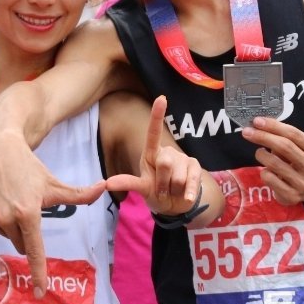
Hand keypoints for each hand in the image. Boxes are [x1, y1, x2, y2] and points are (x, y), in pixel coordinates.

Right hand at [0, 131, 105, 297]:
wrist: (0, 152)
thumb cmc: (31, 169)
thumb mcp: (54, 183)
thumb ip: (79, 194)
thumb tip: (104, 188)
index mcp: (28, 213)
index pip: (35, 249)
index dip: (38, 272)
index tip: (40, 292)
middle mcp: (6, 218)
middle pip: (22, 243)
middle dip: (27, 231)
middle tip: (27, 207)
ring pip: (7, 236)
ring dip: (11, 224)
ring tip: (12, 199)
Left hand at [106, 95, 201, 215]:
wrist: (176, 205)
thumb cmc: (156, 191)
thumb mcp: (142, 188)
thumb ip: (131, 183)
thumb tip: (108, 183)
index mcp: (152, 152)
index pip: (153, 132)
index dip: (157, 115)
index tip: (161, 98)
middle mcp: (169, 152)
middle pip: (165, 162)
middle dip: (162, 182)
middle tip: (162, 189)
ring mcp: (183, 159)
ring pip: (177, 177)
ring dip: (172, 190)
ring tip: (172, 191)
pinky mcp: (195, 169)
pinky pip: (189, 182)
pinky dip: (187, 193)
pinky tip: (186, 197)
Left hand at [241, 117, 303, 204]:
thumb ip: (288, 138)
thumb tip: (261, 126)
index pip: (294, 134)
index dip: (274, 126)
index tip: (257, 121)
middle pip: (284, 147)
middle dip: (263, 136)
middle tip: (247, 132)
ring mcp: (303, 184)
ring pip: (274, 163)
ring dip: (261, 154)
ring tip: (260, 152)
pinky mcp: (291, 196)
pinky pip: (270, 179)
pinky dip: (263, 171)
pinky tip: (267, 170)